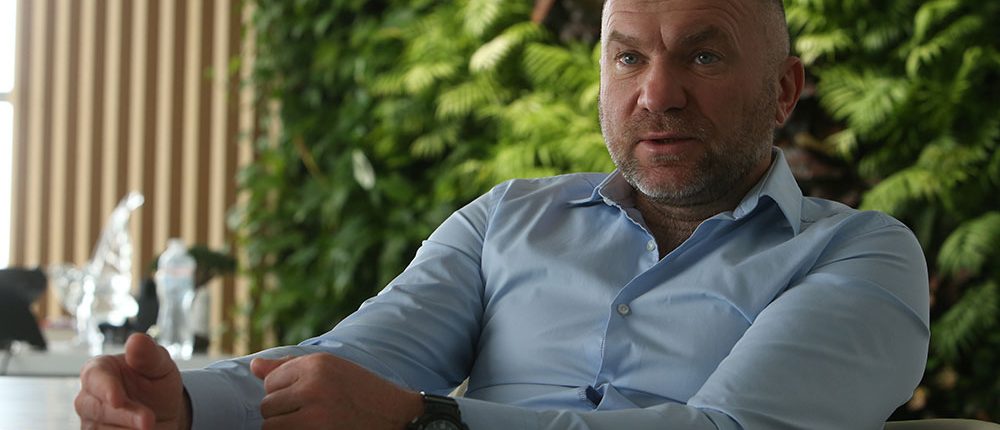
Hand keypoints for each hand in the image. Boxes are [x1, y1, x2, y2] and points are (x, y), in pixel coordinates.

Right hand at [75, 333, 189, 429]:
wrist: (164, 414)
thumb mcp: (160, 366)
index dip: (106, 388)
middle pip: (98, 408)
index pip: (95, 377)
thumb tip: (136, 339)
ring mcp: (90, 421)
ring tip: (150, 427)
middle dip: (126, 416)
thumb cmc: (157, 383)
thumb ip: (148, 354)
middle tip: (148, 421)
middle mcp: (88, 397)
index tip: (118, 400)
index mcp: (99, 370)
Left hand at [251, 353, 422, 429]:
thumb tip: (253, 367)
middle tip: (310, 413)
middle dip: (282, 412)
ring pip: (270, 426)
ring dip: (285, 427)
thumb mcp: (330, 370)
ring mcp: (314, 414)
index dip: (284, 392)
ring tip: (311, 423)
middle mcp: (312, 386)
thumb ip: (289, 368)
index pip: (270, 381)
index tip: (307, 397)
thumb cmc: (361, 391)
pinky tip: (314, 429)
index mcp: (316, 364)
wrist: (395, 416)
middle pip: (267, 405)